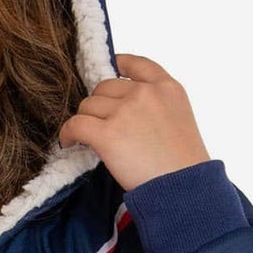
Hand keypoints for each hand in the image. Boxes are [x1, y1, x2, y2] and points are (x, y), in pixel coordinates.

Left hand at [58, 53, 211, 191]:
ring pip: (88, 105)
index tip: (110, 71)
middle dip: (101, 104)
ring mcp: (125, 112)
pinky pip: (76, 124)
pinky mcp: (107, 135)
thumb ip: (158, 105)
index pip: (136, 64)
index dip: (119, 65)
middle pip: (105, 87)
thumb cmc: (184, 165)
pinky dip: (68, 133)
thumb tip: (126, 109)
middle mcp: (145, 94)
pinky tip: (69, 141)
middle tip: (101, 124)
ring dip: (85, 120)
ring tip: (86, 137)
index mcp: (167, 88)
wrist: (183, 188)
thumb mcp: (181, 120)